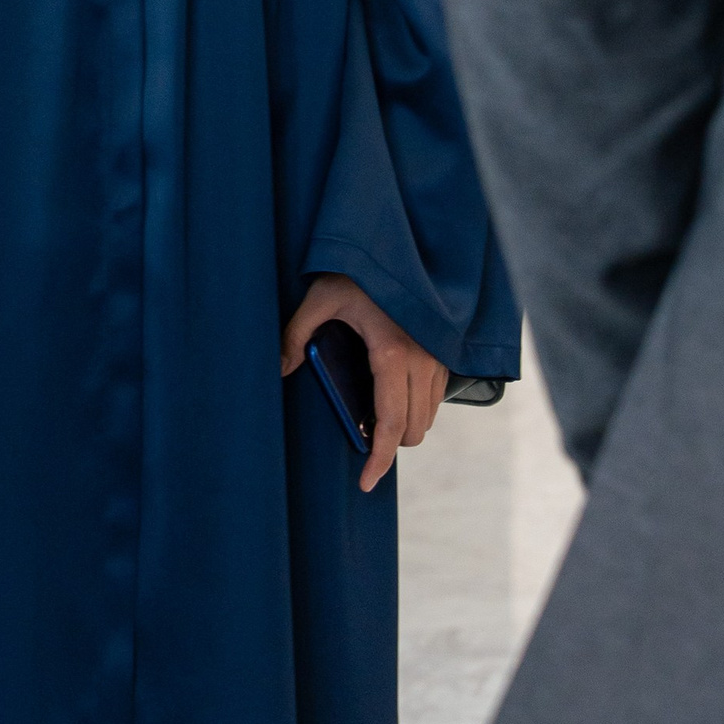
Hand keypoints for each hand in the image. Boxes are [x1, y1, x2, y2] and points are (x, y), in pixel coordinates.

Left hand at [281, 274, 448, 494]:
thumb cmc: (356, 270)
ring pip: (429, 414)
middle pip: (415, 428)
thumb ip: (296, 335)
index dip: (381, 459)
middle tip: (361, 440)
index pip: (392, 423)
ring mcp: (438, 355)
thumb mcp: (319, 299)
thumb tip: (279, 370)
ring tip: (373, 419)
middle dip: (391, 444)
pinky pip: (436, 394)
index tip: (366, 483)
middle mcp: (423, 359)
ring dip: (406, 425)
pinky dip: (417, 406)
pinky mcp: (444, 349)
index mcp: (392, 353)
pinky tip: (391, 396)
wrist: (398, 240)